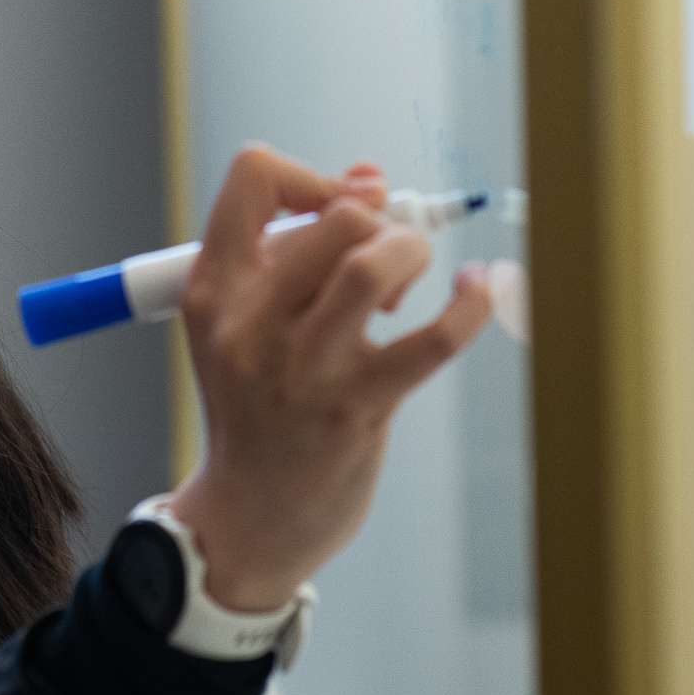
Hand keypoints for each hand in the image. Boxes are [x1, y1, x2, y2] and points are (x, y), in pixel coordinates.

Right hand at [169, 145, 491, 610]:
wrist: (248, 518)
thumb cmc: (259, 407)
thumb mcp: (250, 324)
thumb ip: (301, 245)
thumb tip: (372, 177)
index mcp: (215, 291)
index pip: (254, 177)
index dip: (312, 176)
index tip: (337, 208)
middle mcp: (252, 325)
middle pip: (336, 219)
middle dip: (380, 221)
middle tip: (383, 257)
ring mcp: (305, 370)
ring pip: (375, 267)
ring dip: (412, 254)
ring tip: (412, 281)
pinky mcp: (357, 409)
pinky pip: (434, 341)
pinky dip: (471, 303)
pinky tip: (478, 289)